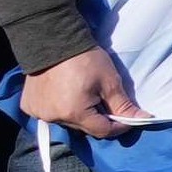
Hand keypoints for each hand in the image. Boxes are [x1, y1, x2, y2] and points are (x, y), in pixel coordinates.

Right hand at [26, 48, 147, 140]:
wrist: (54, 41)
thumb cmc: (85, 60)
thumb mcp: (110, 82)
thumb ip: (124, 105)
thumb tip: (143, 120)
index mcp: (74, 113)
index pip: (103, 131)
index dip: (119, 126)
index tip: (128, 118)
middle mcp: (53, 117)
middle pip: (84, 127)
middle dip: (99, 118)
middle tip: (105, 101)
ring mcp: (38, 112)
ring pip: (67, 122)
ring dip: (79, 114)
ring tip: (84, 95)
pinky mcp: (29, 106)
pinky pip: (50, 114)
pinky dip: (59, 108)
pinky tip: (64, 94)